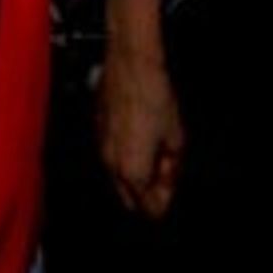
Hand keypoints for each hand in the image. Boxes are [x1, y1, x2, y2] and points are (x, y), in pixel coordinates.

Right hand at [96, 43, 185, 220]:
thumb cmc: (154, 96)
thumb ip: (172, 168)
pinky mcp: (96, 130)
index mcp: (132, 171)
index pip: (149, 209)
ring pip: (118, 178)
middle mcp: (111, 164)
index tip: (172, 181)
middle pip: (129, 200)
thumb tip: (167, 178)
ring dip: (135, 175)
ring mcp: (100, 147)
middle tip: (165, 172)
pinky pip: (110, 156)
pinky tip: (139, 136)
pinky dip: (124, 156)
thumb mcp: (176, 137)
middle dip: (147, 194)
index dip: (165, 199)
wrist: (129, 62)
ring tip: (154, 149)